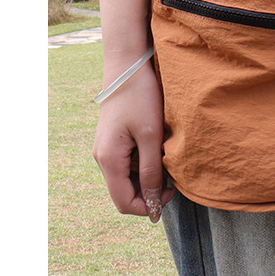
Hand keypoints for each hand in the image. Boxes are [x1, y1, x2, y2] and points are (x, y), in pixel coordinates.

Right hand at [92, 61, 174, 221]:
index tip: (171, 192)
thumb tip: (153, 201)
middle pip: (124, 195)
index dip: (148, 206)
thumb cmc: (140, 98)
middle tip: (172, 180)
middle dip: (149, 194)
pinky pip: (127, 166)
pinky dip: (143, 166)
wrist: (128, 68)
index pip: (124, 203)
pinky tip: (157, 152)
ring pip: (127, 181)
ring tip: (166, 162)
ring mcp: (106, 151)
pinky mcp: (113, 143)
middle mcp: (102, 159)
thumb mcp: (151, 135)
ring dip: (147, 179)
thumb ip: (151, 170)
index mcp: (108, 160)